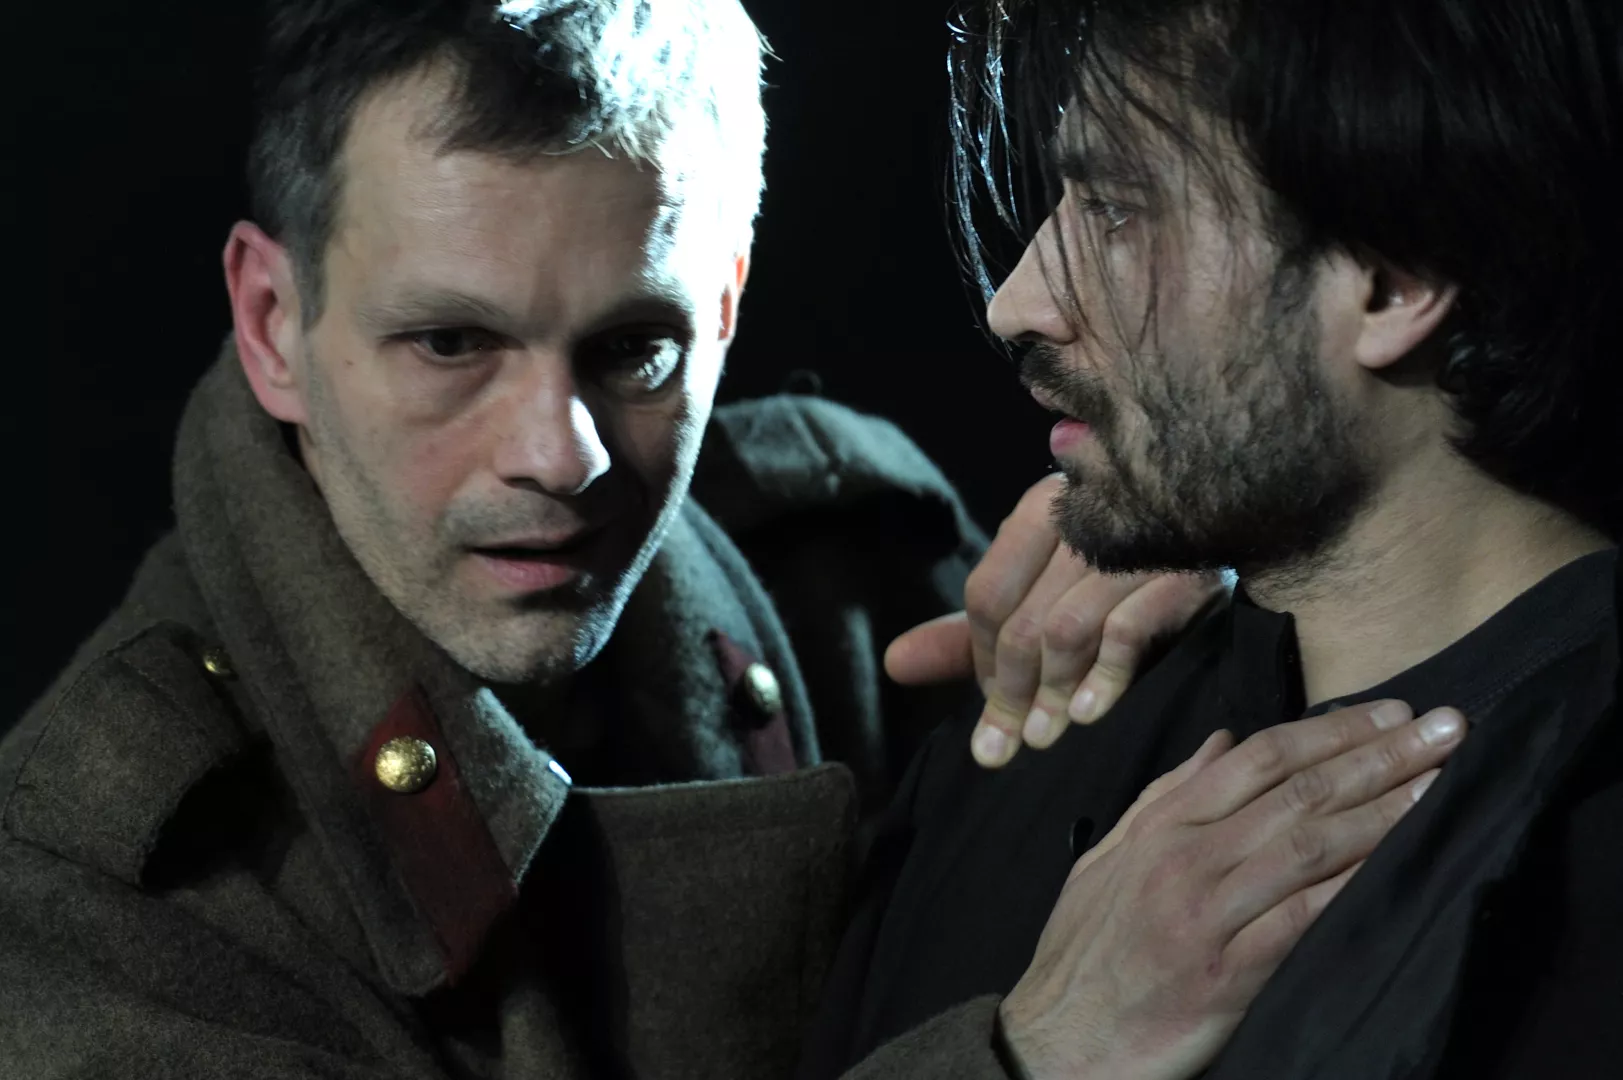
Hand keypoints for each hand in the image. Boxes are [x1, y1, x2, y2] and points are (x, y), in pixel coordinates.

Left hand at [886, 474, 1226, 767]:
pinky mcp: (1191, 569)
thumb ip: (973, 632)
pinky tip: (1089, 714)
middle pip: (1023, 619)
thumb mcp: (1046, 593)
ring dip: (1052, 695)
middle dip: (1011, 693)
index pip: (987, 594)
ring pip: (1069, 629)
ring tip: (1048, 737)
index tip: (992, 711)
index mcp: (1046, 508)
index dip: (981, 662)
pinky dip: (1105, 679)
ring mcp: (1139, 541)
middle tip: (1010, 747)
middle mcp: (1087, 515)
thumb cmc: (1132, 572)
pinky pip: (1131, 631)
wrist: (1240, 530)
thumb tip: (894, 665)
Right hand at [999, 699, 1466, 1079]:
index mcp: (1162, 826)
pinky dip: (1354, 886)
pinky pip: (1304, 919)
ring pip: (1310, 846)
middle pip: (1298, 792)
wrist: (1060, 1039)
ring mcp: (1207, 915)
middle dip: (1378, 755)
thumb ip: (1166, 796)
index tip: (1390, 712)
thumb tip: (1222, 741)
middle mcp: (1186, 859)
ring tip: (1439, 783)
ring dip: (1384, 811)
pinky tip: (1401, 863)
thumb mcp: (1109, 858)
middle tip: (1443, 728)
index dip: (1331, 729)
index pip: (1260, 758)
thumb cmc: (1085, 949)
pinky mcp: (1227, 975)